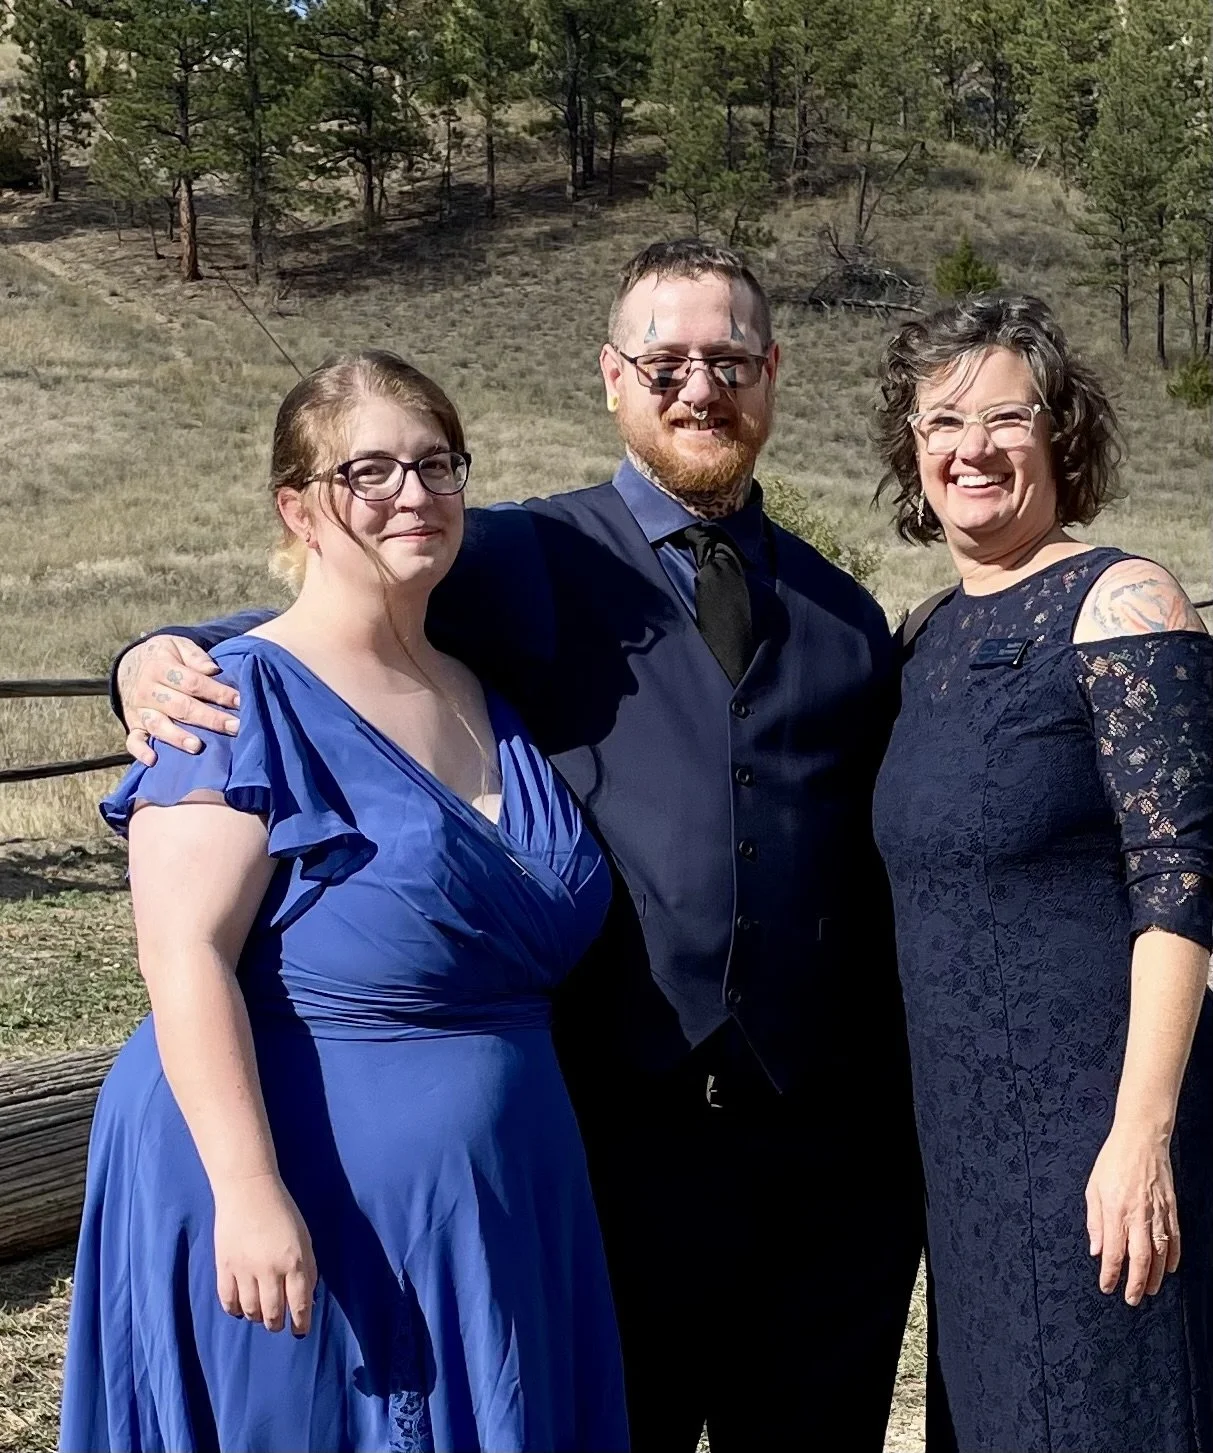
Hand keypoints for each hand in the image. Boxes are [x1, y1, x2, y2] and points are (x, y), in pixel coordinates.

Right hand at [118, 635, 240, 764]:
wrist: (127, 664)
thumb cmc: (164, 656)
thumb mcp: (177, 645)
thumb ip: (195, 655)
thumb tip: (213, 670)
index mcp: (161, 667)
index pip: (193, 683)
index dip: (218, 692)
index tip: (240, 701)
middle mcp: (148, 690)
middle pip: (181, 706)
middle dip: (210, 718)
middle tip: (235, 727)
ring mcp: (139, 710)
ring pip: (159, 725)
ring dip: (178, 737)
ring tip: (197, 746)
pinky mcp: (133, 725)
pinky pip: (133, 740)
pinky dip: (141, 751)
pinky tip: (153, 760)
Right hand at [213, 1173, 317, 1335]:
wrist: (248, 1190)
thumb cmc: (282, 1212)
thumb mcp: (304, 1238)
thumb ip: (307, 1269)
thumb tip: (306, 1300)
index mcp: (295, 1261)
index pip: (300, 1304)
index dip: (301, 1323)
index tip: (300, 1331)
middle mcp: (271, 1269)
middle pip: (273, 1313)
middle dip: (277, 1324)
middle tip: (278, 1323)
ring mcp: (245, 1269)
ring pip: (251, 1311)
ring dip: (257, 1317)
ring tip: (261, 1313)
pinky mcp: (225, 1267)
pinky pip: (228, 1301)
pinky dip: (235, 1310)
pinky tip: (240, 1308)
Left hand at [1086, 1122, 1180, 1306]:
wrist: (1141, 1139)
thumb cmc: (1113, 1161)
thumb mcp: (1093, 1188)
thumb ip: (1095, 1221)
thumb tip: (1096, 1250)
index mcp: (1115, 1210)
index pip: (1113, 1252)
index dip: (1110, 1274)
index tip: (1107, 1287)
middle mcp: (1138, 1215)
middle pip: (1140, 1259)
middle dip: (1136, 1283)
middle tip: (1132, 1299)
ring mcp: (1157, 1213)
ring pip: (1160, 1254)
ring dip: (1155, 1276)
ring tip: (1149, 1290)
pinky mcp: (1171, 1209)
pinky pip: (1175, 1239)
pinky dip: (1173, 1257)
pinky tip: (1169, 1268)